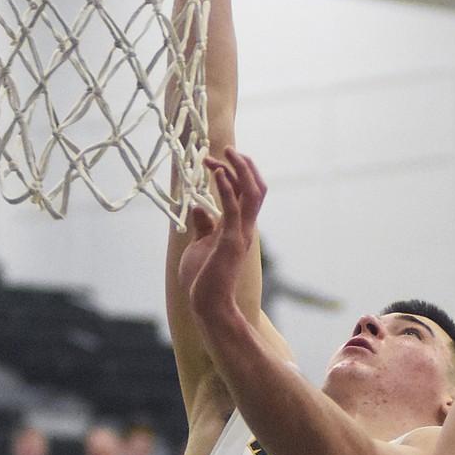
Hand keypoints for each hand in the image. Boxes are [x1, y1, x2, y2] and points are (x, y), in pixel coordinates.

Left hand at [178, 148, 265, 329]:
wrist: (206, 304)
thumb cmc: (202, 279)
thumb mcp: (199, 245)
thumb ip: (203, 225)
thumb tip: (199, 207)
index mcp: (238, 228)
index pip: (245, 193)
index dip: (233, 173)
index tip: (212, 161)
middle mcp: (245, 228)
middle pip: (255, 188)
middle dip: (243, 165)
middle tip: (226, 149)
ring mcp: (240, 234)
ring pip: (252, 194)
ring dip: (241, 170)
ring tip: (227, 153)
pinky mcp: (230, 241)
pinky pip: (233, 209)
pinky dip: (227, 188)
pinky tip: (217, 172)